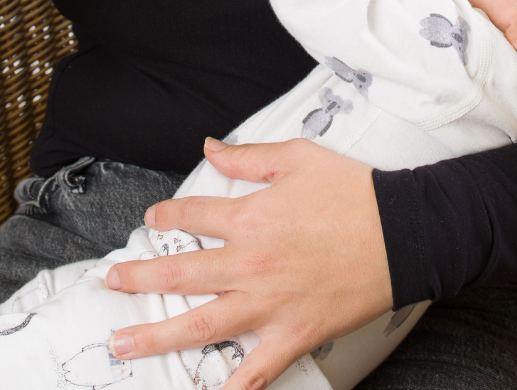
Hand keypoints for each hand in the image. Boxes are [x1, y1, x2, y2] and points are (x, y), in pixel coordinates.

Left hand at [104, 138, 393, 389]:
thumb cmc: (355, 194)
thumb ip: (248, 156)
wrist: (402, 233)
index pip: (191, 217)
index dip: (166, 217)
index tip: (154, 220)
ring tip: (125, 344)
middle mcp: (250, 263)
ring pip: (199, 325)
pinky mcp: (293, 333)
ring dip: (156, 336)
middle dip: (138, 279)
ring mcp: (269, 303)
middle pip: (178, 274)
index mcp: (250, 217)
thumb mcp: (298, 157)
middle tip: (113, 282)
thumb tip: (211, 149)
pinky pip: (255, 370)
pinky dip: (230, 387)